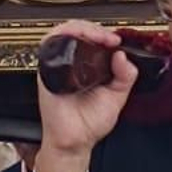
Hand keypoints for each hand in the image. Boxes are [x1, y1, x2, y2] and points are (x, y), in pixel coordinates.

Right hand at [34, 20, 136, 171]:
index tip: (117, 41)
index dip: (104, 33)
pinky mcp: (46, 71)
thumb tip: (123, 55)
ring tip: (98, 38)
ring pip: (62, 32)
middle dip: (95, 29)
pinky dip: (62, 36)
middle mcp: (71, 63)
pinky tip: (78, 41)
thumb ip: (125, 76)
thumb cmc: (90, 122)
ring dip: (81, 29)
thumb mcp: (117, 97)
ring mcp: (58, 66)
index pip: (92, 37)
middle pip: (77, 29)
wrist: (74, 142)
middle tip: (109, 39)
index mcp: (88, 66)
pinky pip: (49, 46)